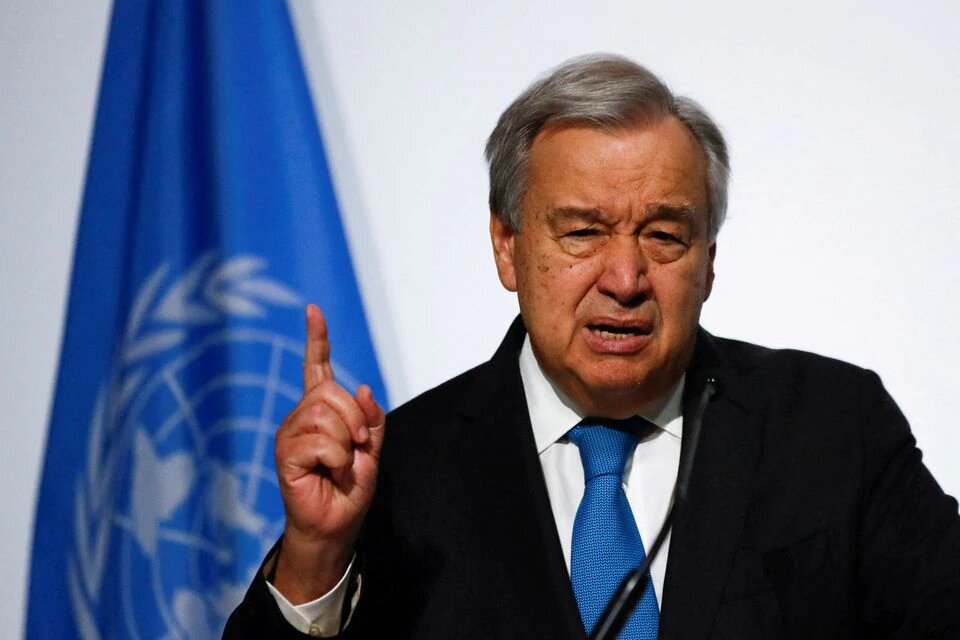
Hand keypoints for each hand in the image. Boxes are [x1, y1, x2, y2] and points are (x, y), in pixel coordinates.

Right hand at [272, 304, 385, 602]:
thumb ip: (370, 418)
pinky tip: (329, 472)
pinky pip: (319, 440)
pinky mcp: (285, 454)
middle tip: (357, 446)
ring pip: (323, 414)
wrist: (337, 523)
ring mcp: (290, 434)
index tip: (313, 310)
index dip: (316, 338)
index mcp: (321, 410)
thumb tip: (361, 388)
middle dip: (354, 417)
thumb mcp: (371, 448)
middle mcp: (301, 416)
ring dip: (345, 441)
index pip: (316, 367)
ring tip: (341, 463)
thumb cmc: (350, 486)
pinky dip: (336, 457)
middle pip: (328, 391)